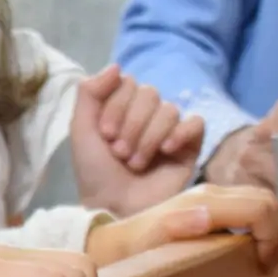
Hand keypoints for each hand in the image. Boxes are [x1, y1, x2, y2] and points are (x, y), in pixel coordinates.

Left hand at [72, 65, 203, 215]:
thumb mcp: (81, 131)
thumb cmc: (96, 174)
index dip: (117, 106)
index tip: (105, 135)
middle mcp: (147, 116)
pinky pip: (195, 123)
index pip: (128, 83)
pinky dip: (180, 133)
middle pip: (150, 93)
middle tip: (120, 153)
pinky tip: (166, 151)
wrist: (115, 210)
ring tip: (136, 164)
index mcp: (122, 107)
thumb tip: (116, 66)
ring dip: (148, 138)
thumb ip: (89, 94)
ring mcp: (170, 131)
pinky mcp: (190, 148)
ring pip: (169, 109)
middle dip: (131, 124)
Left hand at [88, 184, 277, 271]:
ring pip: (261, 202)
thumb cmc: (136, 249)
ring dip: (272, 228)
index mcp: (205, 201)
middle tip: (270, 263)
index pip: (258, 208)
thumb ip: (178, 226)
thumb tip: (206, 217)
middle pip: (266, 199)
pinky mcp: (213, 207)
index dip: (273, 236)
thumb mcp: (153, 241)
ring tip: (264, 258)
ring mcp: (213, 197)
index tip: (265, 266)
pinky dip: (262, 227)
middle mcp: (212, 193)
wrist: (118, 244)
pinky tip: (252, 249)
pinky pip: (249, 209)